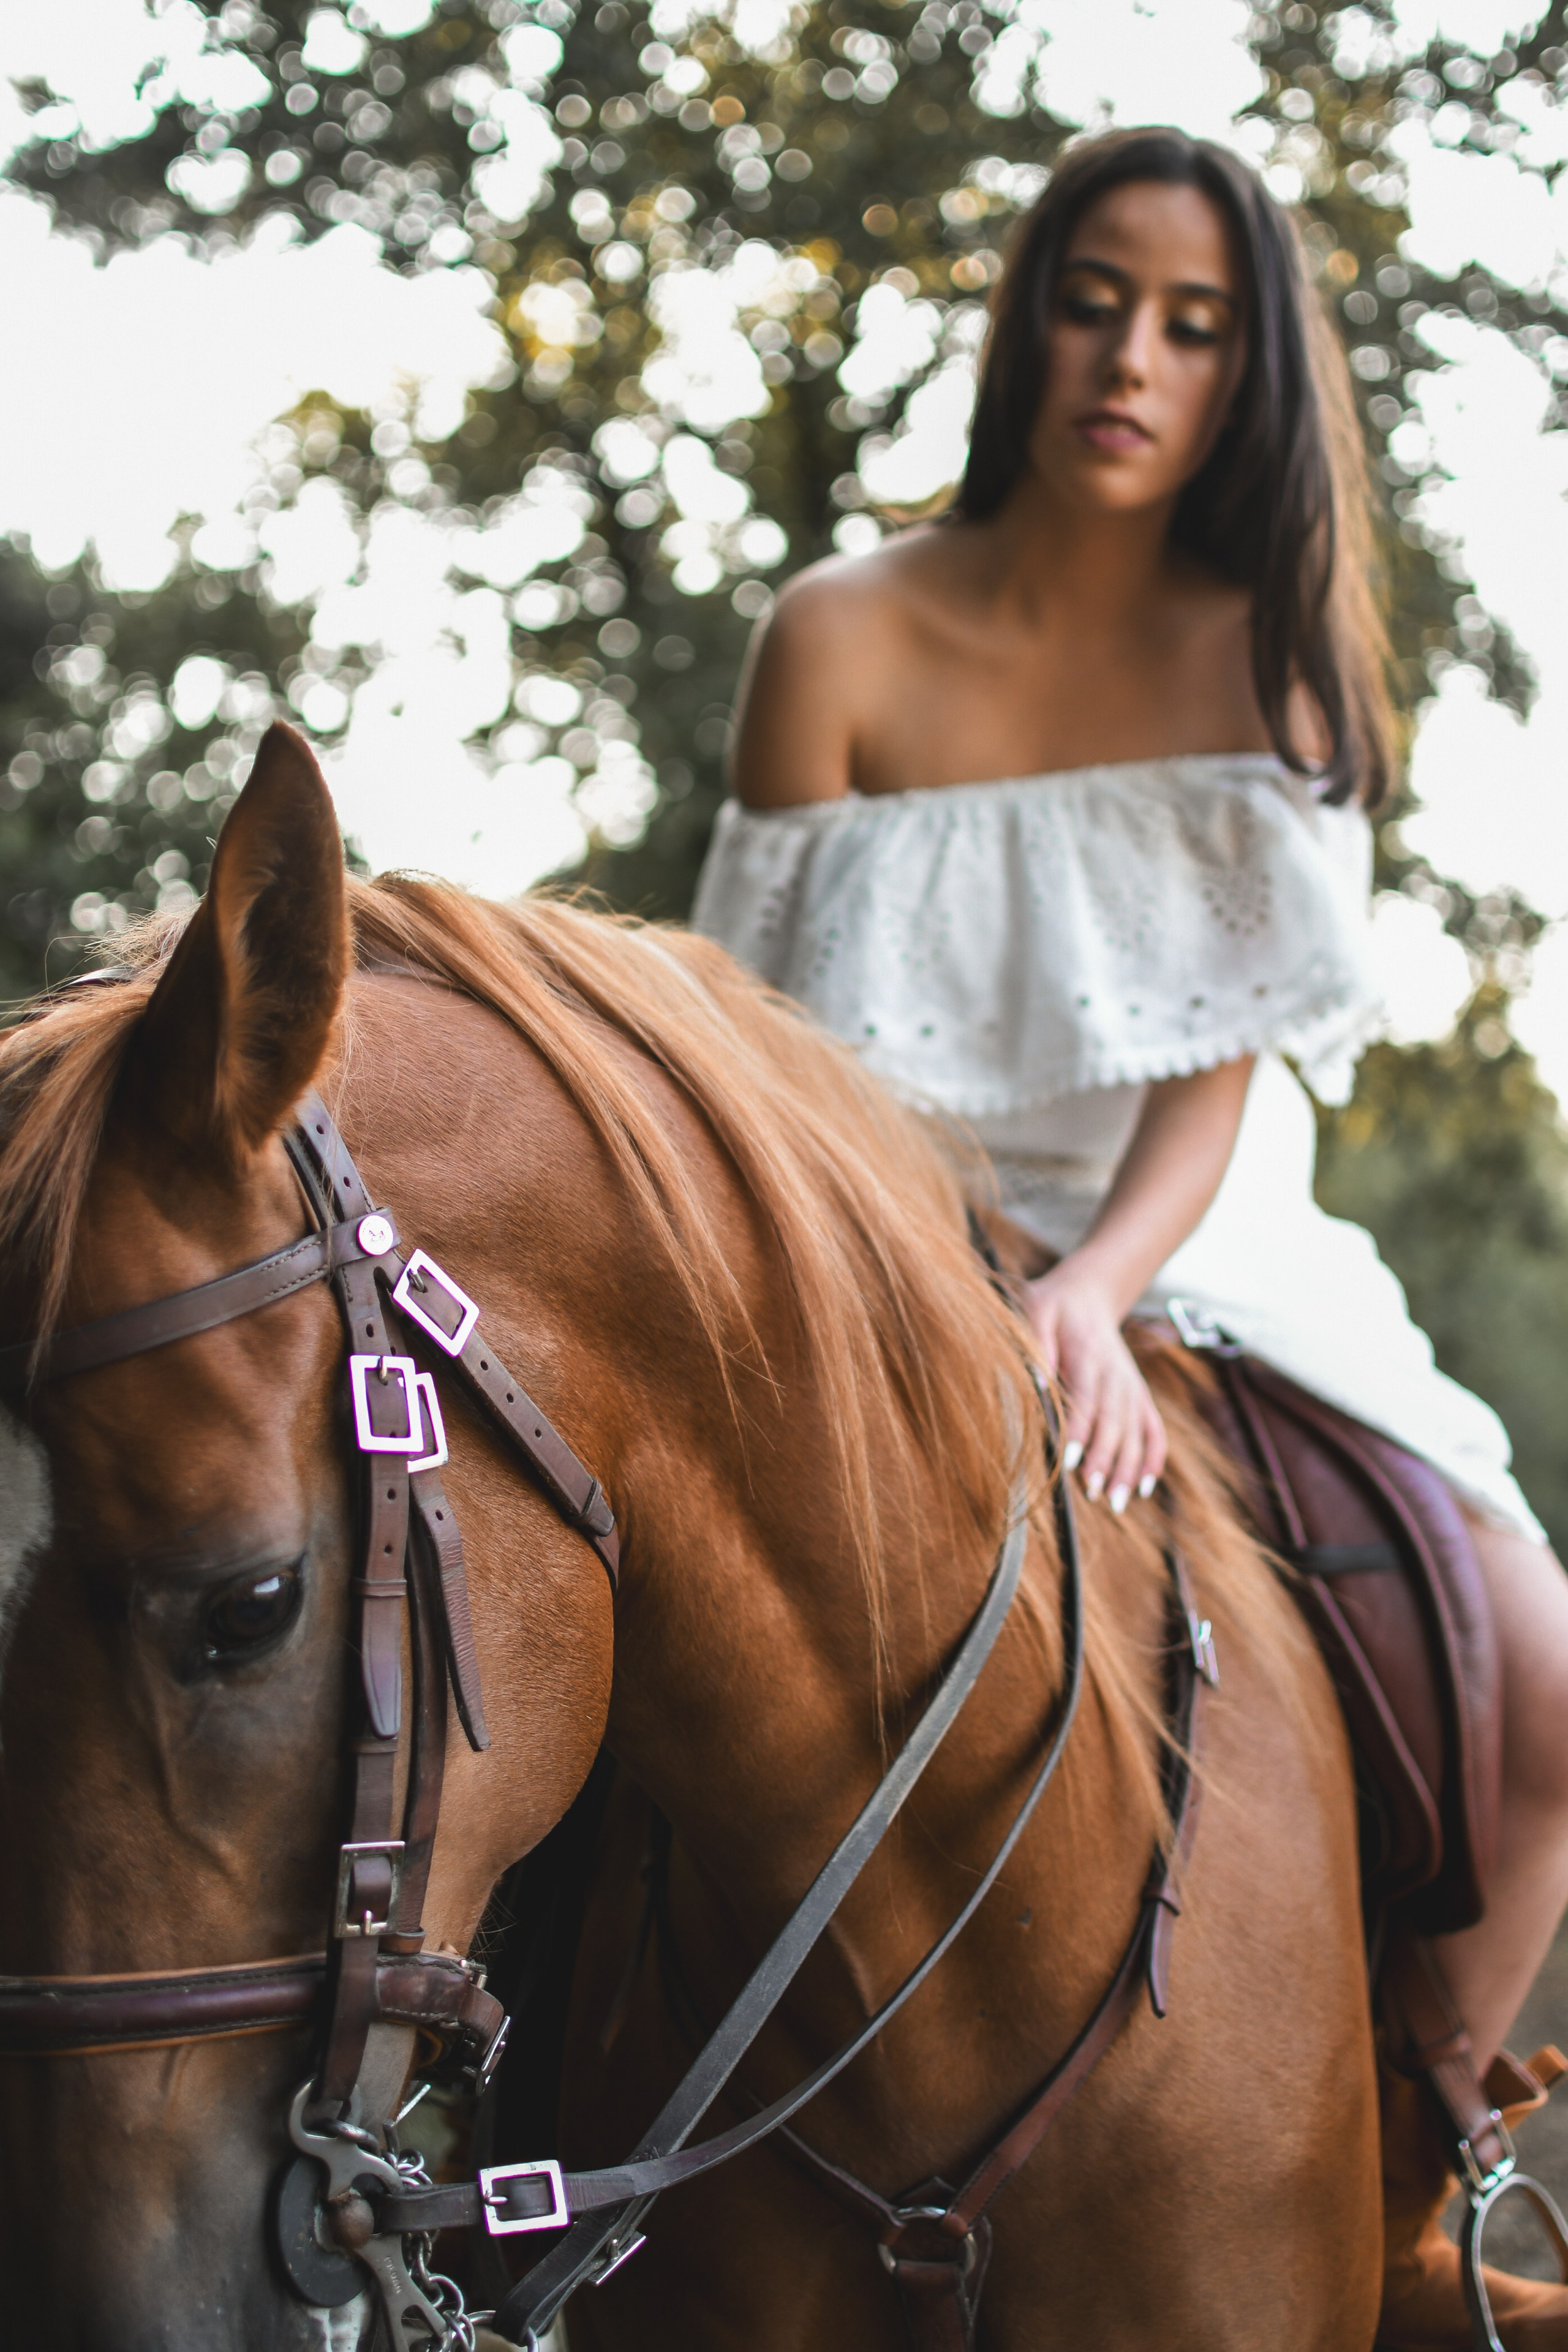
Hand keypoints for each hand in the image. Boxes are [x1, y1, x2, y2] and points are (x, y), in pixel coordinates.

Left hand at [1023, 1259, 1165, 1509]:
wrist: (1088, 1293)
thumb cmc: (1052, 1306)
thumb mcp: (1036, 1311)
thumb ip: (1037, 1343)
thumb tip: (1036, 1382)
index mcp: (1089, 1353)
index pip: (1088, 1397)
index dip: (1082, 1430)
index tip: (1072, 1461)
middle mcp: (1116, 1373)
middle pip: (1115, 1420)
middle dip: (1106, 1458)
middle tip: (1093, 1493)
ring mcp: (1131, 1385)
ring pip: (1135, 1430)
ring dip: (1128, 1466)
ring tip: (1116, 1501)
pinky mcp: (1138, 1394)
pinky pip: (1153, 1428)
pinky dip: (1152, 1457)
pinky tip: (1144, 1485)